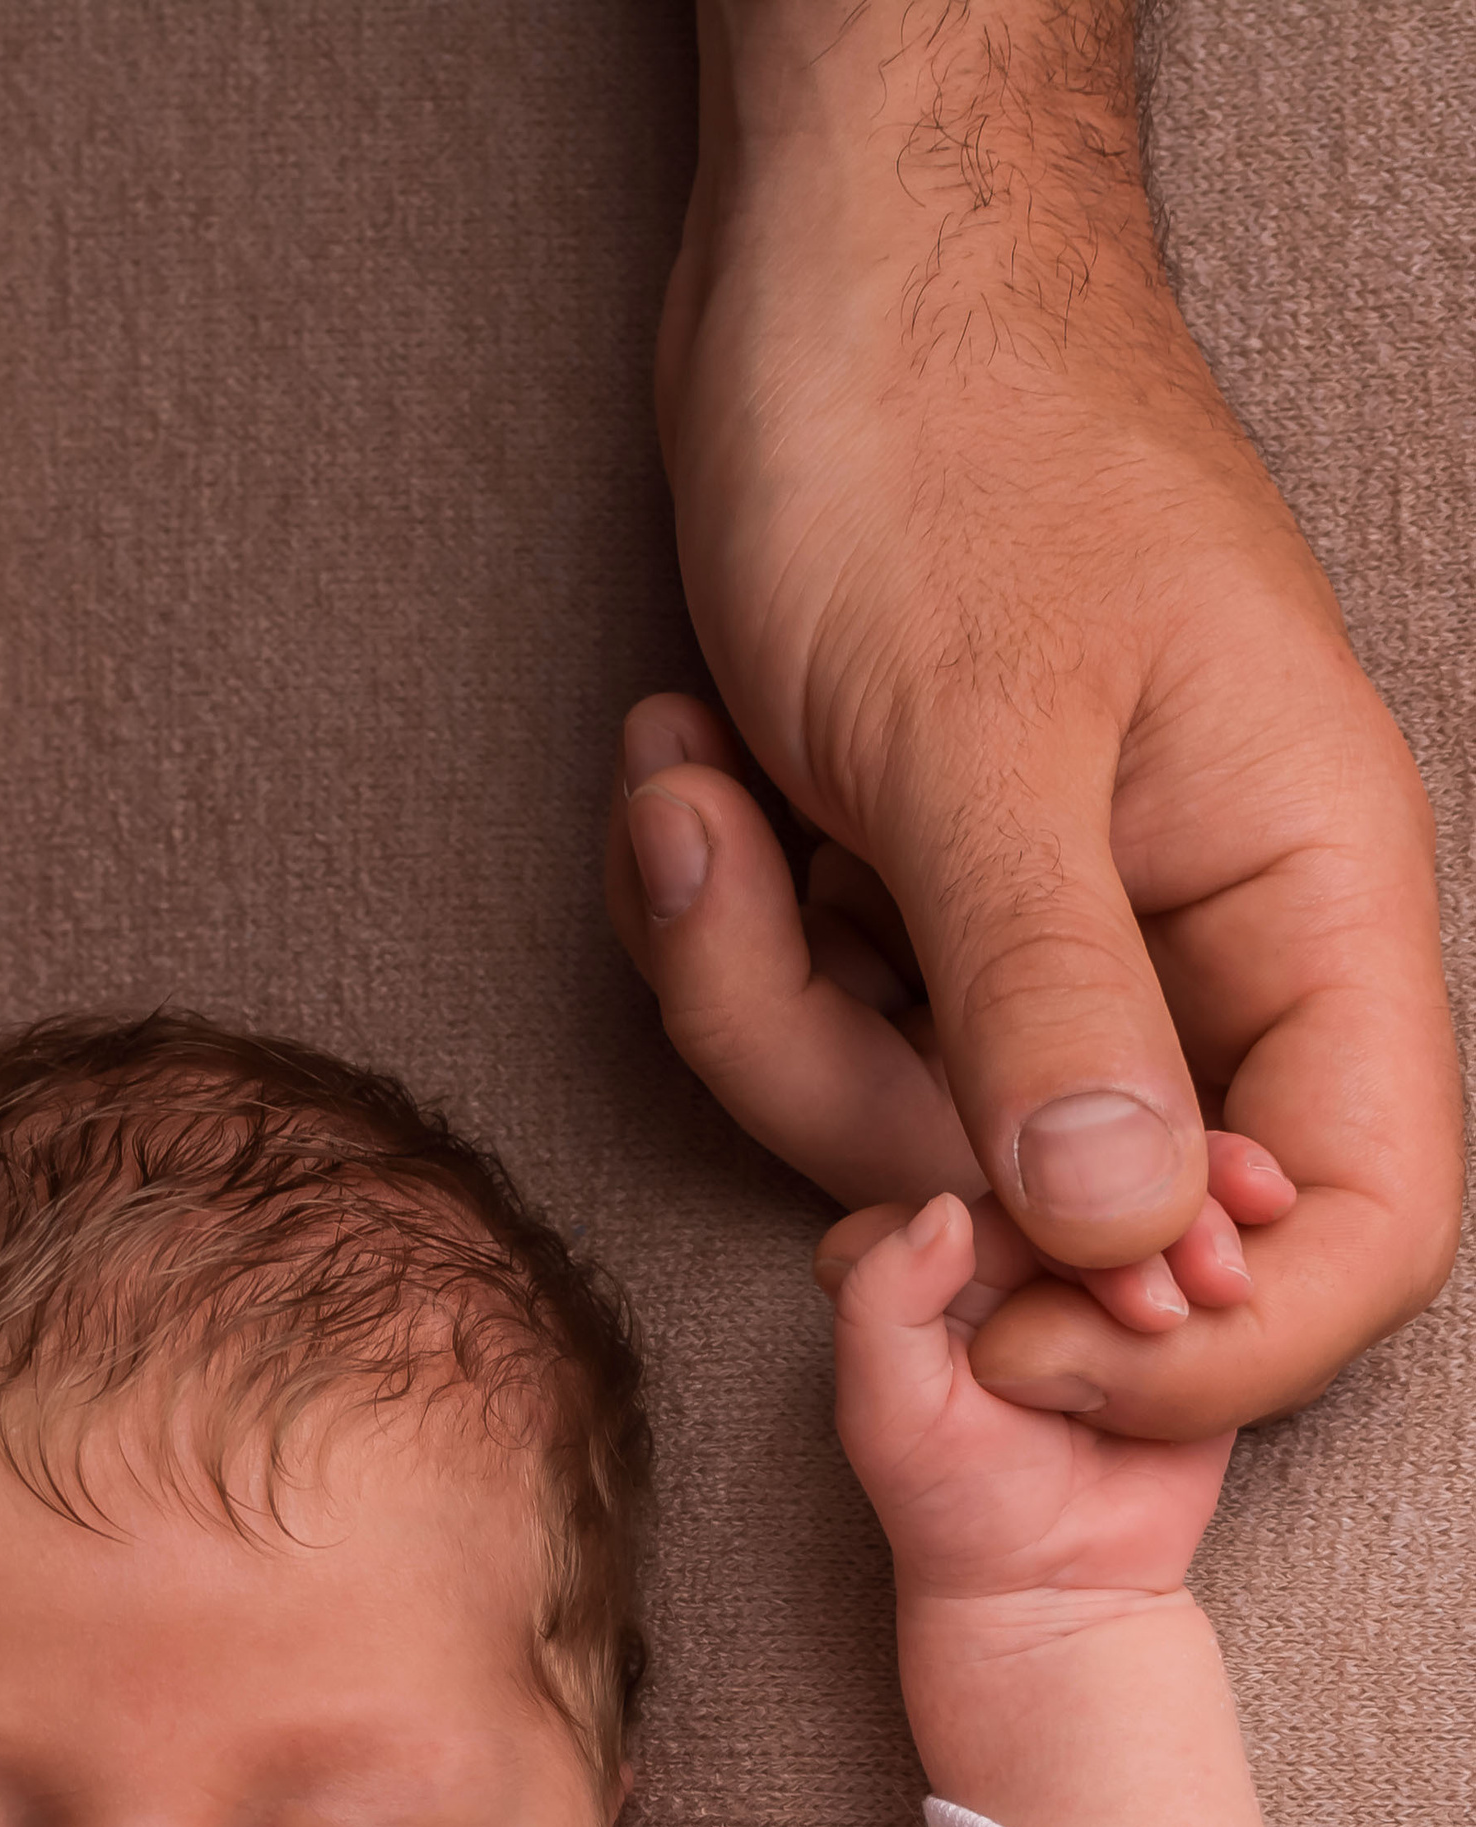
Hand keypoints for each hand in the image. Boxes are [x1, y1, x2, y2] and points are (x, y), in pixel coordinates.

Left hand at [611, 3, 1461, 1438]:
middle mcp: (1195, 939)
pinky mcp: (923, 908)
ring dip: (754, 985)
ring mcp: (1048, 930)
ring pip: (900, 1127)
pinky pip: (816, 1030)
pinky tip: (690, 773)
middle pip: (1059, 1206)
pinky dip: (723, 931)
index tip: (1005, 1333)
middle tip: (760, 884)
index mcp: (1300, 894)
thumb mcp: (978, 734)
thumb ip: (1051, 1001)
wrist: (825, 266)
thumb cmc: (936, 430)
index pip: (1354, 1219)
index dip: (1197, 1341)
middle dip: (851, 1084)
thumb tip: (1129, 1240)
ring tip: (701, 781)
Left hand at [822, 1196, 1233, 1611]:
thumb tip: (943, 1208)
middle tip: (1165, 1307)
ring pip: (1177, 1195)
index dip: (1067, 1206)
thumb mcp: (888, 1415)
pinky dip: (1259, 1225)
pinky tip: (1277, 1220)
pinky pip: (1232, 1240)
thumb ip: (881, 1305)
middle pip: (1111, 1177)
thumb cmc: (956, 1507)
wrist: (1059, 1586)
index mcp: (951, 1260)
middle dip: (1153, 1221)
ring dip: (1212, 1219)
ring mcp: (1118, 1276)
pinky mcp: (1192, 1309)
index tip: (1107, 1253)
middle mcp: (1034, 1252)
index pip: (1019, 1185)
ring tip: (1223, 1289)